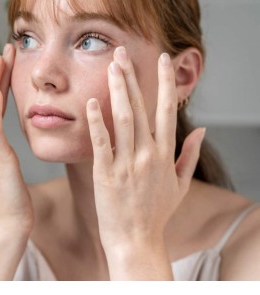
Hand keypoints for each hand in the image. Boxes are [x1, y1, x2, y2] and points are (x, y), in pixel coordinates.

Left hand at [86, 47, 204, 272]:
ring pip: (123, 119)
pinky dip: (97, 122)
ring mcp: (127, 164)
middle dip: (133, 77)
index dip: (165, 83)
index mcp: (165, 155)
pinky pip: (102, 143)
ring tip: (111, 66)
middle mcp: (148, 155)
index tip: (162, 60)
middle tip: (122, 53)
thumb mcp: (180, 185)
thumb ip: (190, 156)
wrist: (136, 242)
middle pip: (141, 108)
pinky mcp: (106, 174)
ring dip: (117, 91)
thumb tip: (202, 131)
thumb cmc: (157, 213)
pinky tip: (91, 102)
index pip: (167, 111)